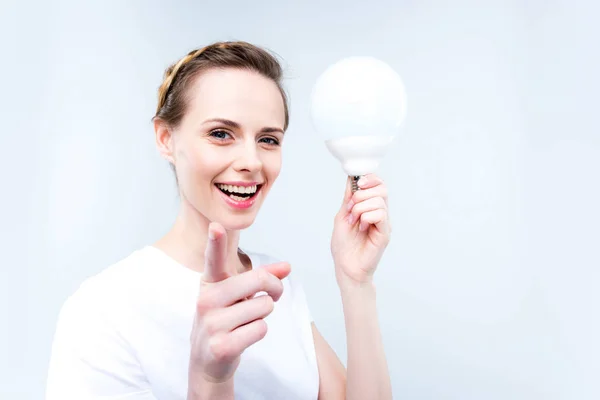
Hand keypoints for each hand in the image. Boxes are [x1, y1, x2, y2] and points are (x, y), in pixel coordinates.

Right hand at [188, 222, 290, 386]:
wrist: (207, 362)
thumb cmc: (225, 321)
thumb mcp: (238, 296)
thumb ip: (262, 278)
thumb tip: (287, 266)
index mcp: (209, 283)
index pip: (213, 259)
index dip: (215, 242)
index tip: (216, 226)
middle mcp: (206, 300)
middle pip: (259, 280)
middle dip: (274, 288)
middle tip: (273, 295)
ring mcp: (212, 324)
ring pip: (264, 307)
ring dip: (263, 315)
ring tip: (245, 322)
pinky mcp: (222, 346)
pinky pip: (261, 329)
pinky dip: (259, 332)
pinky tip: (242, 337)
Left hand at [330, 174, 390, 287]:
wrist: (345, 267)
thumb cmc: (343, 246)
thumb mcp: (342, 216)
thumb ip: (349, 199)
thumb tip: (352, 179)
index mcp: (371, 208)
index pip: (379, 185)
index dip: (369, 179)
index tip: (357, 183)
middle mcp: (380, 214)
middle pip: (382, 189)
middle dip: (362, 193)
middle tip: (351, 207)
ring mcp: (384, 223)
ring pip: (379, 201)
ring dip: (360, 208)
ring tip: (354, 220)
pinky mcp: (385, 233)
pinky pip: (380, 215)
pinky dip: (366, 217)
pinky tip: (361, 227)